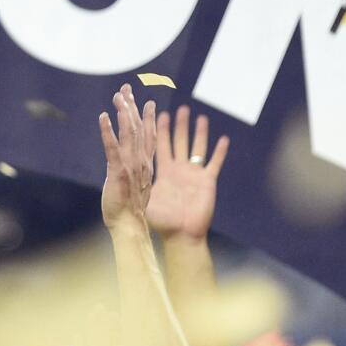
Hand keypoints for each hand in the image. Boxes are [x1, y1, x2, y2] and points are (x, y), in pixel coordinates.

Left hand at [98, 83, 157, 233]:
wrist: (130, 226)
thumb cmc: (130, 212)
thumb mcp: (136, 188)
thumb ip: (135, 175)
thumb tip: (129, 172)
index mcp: (146, 165)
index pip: (148, 137)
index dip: (148, 118)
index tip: (148, 103)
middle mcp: (141, 161)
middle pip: (138, 128)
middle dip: (133, 107)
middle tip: (127, 89)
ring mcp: (130, 165)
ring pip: (129, 133)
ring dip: (124, 112)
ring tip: (119, 95)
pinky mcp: (118, 172)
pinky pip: (112, 147)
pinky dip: (108, 131)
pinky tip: (104, 117)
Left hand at [146, 106, 227, 241]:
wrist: (180, 236)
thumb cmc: (162, 222)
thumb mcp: (147, 199)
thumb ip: (139, 183)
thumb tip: (122, 172)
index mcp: (164, 172)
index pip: (160, 146)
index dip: (160, 130)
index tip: (157, 113)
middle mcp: (179, 170)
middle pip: (179, 142)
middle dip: (179, 125)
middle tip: (179, 109)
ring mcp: (194, 175)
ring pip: (197, 147)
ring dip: (198, 132)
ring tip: (198, 116)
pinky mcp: (207, 182)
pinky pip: (214, 163)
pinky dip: (219, 152)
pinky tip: (223, 139)